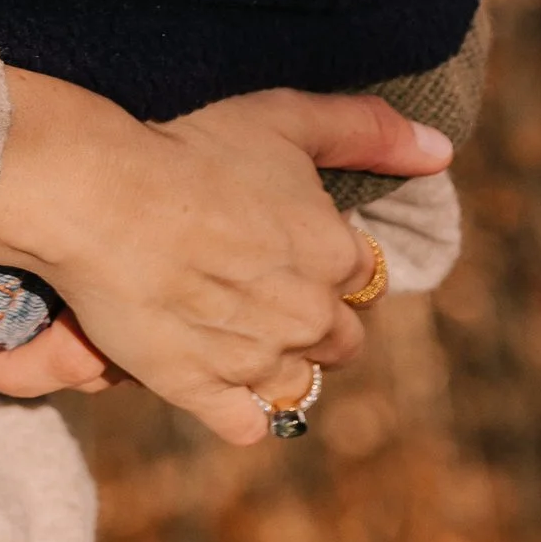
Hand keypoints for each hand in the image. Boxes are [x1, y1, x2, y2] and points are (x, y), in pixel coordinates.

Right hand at [0, 71, 448, 445]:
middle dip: (308, 317)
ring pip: (296, 383)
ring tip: (229, 323)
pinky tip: (213, 373)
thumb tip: (440, 151)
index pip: (360, 277)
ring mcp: (258, 361)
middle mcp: (309, 317)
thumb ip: (368, 131)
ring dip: (274, 360)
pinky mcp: (204, 393)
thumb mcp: (285, 118)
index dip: (322, 258)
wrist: (100, 196)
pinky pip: (248, 423)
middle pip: (339, 340)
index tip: (280, 239)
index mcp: (336, 254)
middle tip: (255, 283)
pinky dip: (237, 405)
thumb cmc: (191, 146)